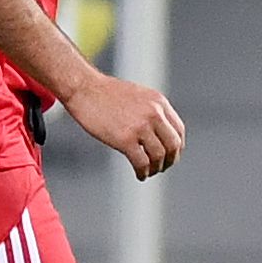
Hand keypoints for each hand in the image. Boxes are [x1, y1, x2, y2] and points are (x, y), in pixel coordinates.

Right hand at [64, 71, 183, 179]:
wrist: (83, 88)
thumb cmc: (103, 92)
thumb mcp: (136, 95)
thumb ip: (149, 110)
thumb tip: (154, 130)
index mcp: (158, 102)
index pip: (178, 130)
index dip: (177, 146)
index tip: (170, 154)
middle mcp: (154, 113)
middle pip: (173, 144)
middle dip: (170, 159)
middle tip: (163, 167)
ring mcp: (140, 127)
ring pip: (159, 155)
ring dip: (156, 168)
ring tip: (149, 172)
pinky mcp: (125, 139)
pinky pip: (141, 161)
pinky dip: (143, 172)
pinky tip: (139, 174)